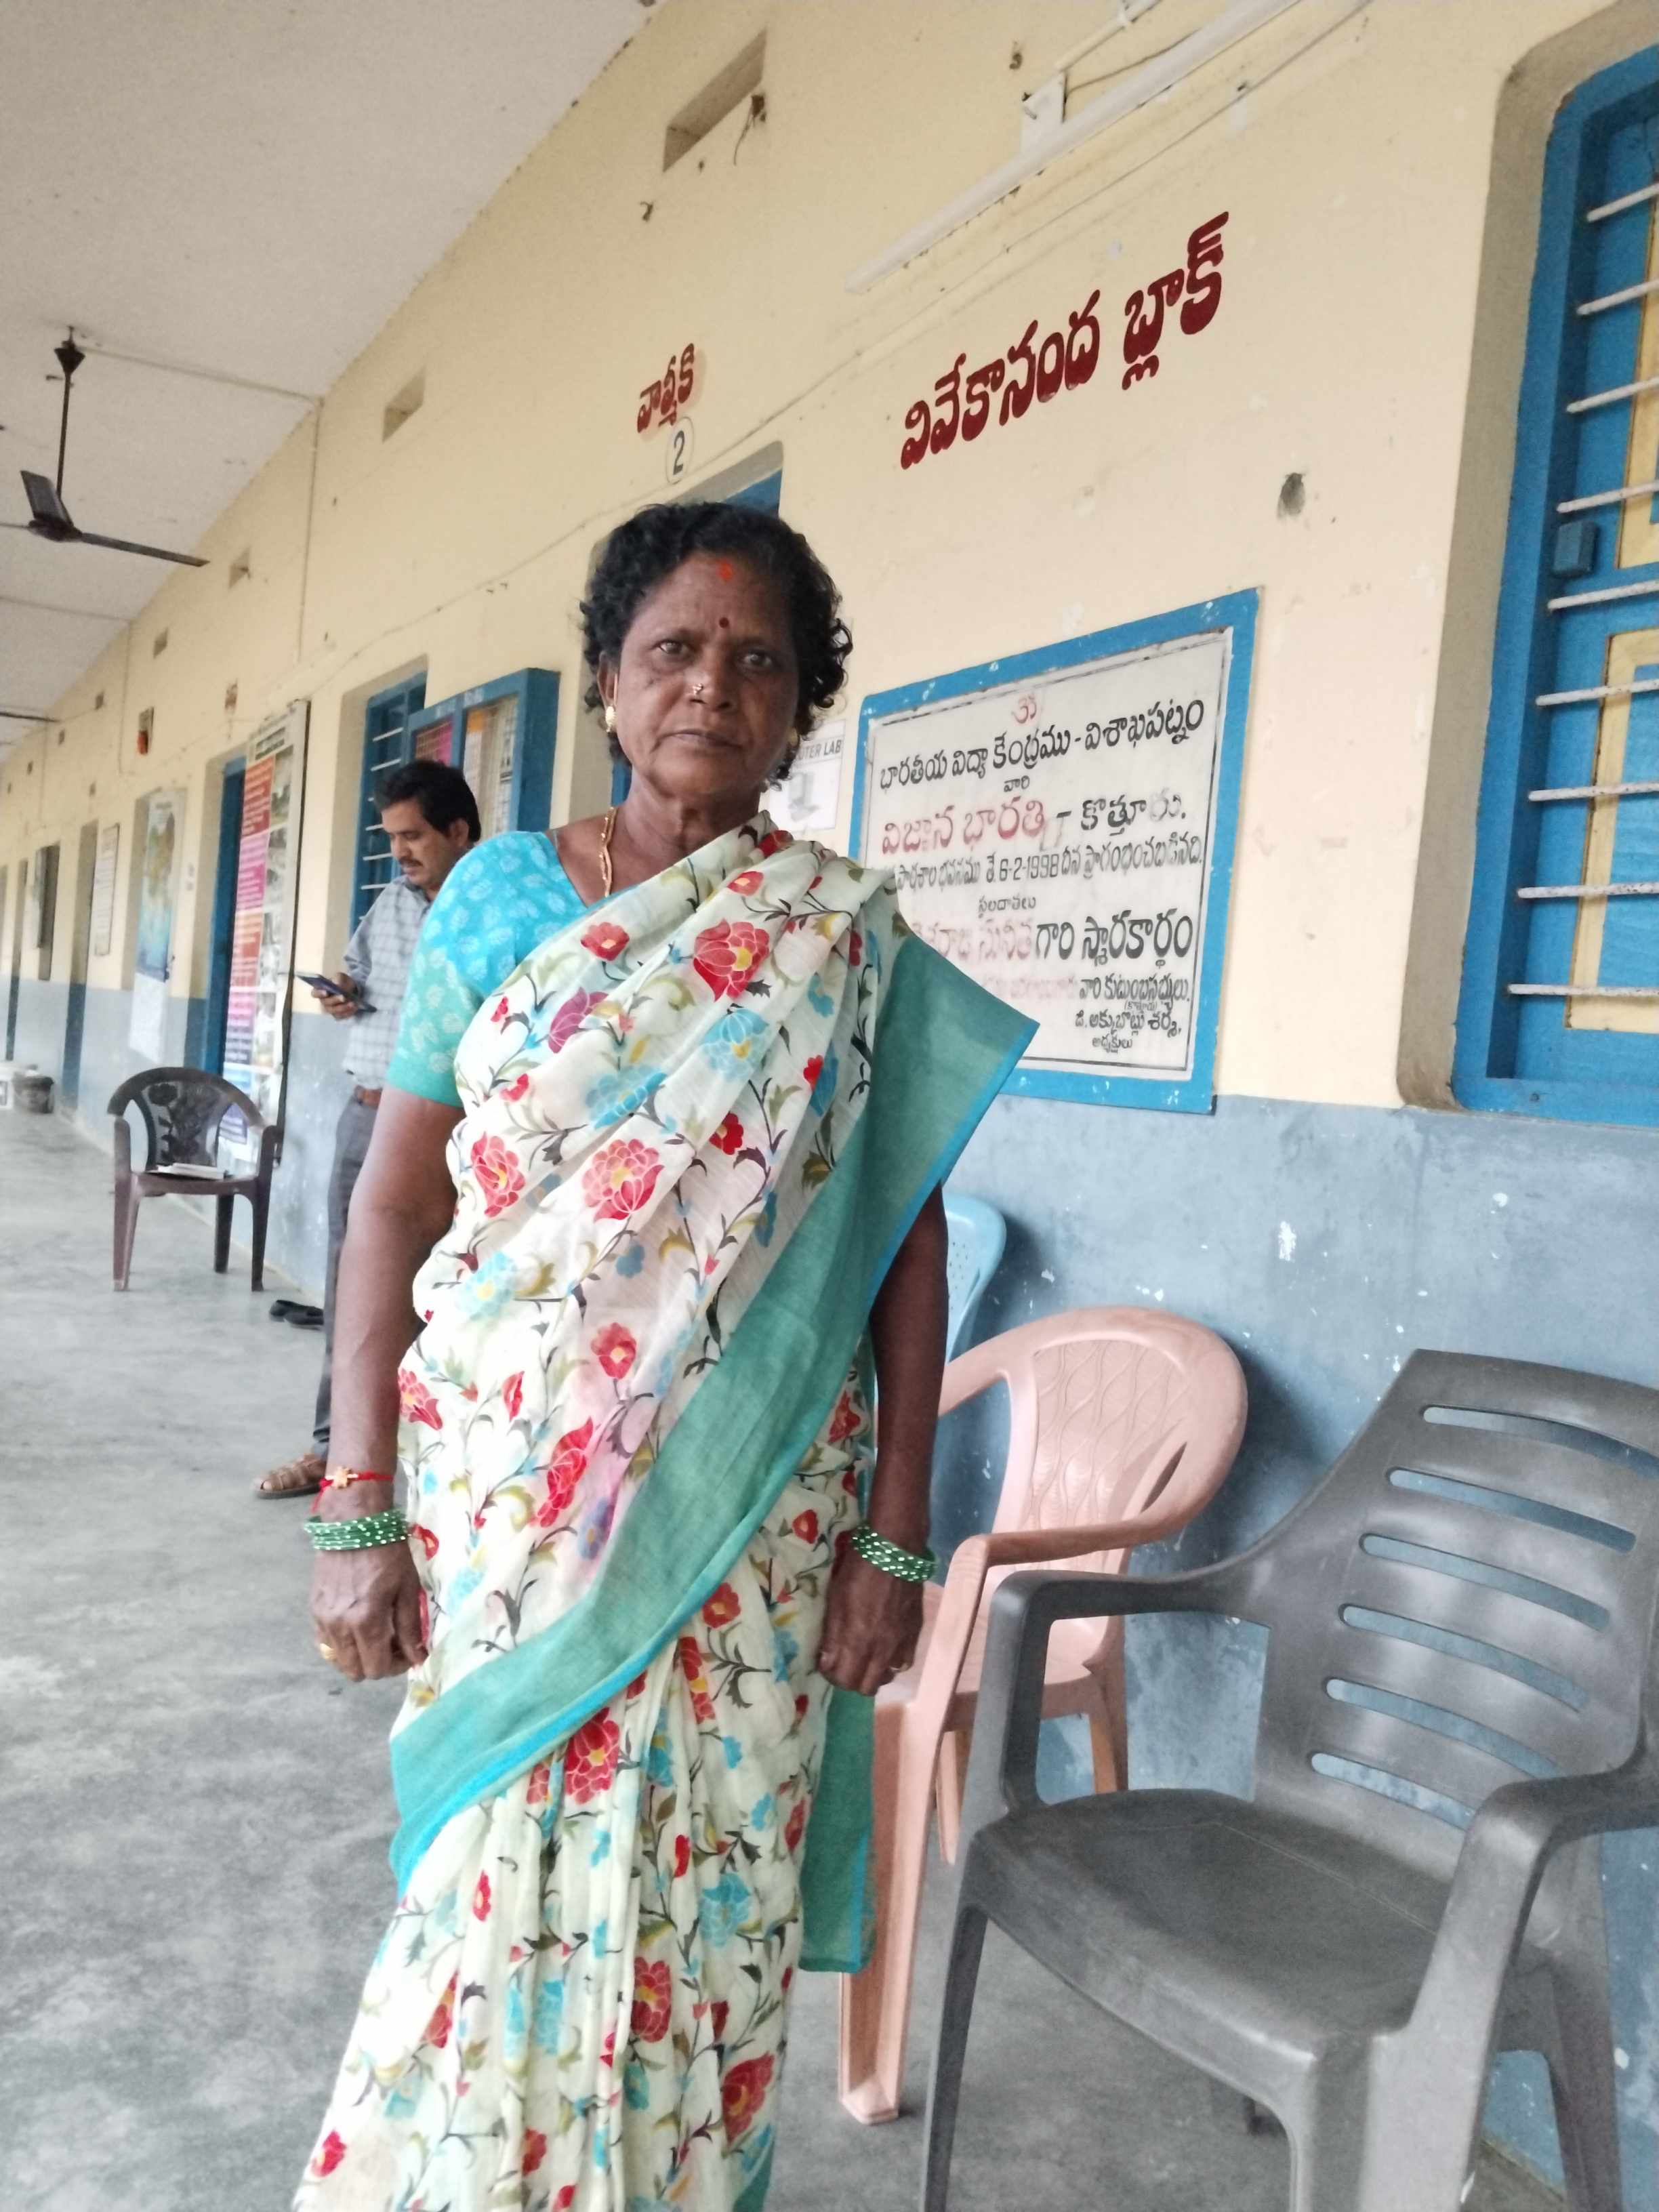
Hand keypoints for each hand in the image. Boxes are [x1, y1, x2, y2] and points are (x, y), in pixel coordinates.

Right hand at [311, 1542, 427, 1680]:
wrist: (353, 1524)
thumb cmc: (388, 1553)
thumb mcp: (407, 1589)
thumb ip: (410, 1628)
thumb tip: (418, 1659)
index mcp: (367, 1622)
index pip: (377, 1668)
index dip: (396, 1666)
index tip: (407, 1652)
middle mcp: (340, 1627)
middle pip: (355, 1671)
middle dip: (376, 1664)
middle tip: (391, 1645)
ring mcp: (323, 1620)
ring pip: (338, 1660)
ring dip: (357, 1656)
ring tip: (374, 1636)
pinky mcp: (314, 1610)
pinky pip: (325, 1643)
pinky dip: (341, 1645)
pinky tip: (355, 1628)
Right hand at [314, 972, 361, 1021]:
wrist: (351, 989)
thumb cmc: (342, 982)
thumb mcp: (341, 977)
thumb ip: (338, 979)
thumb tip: (337, 984)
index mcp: (320, 990)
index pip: (315, 993)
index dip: (319, 993)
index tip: (326, 992)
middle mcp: (323, 1001)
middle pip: (326, 1003)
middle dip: (335, 1000)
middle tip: (343, 997)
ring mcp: (329, 1008)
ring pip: (333, 1011)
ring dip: (343, 1007)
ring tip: (352, 1003)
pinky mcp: (337, 1014)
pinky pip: (341, 1015)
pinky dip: (348, 1012)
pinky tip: (354, 1007)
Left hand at [818, 1549, 923, 1696]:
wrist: (895, 1550)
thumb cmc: (858, 1570)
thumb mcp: (836, 1600)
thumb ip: (832, 1636)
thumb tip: (826, 1664)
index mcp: (858, 1641)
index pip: (844, 1681)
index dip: (832, 1676)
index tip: (827, 1663)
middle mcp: (882, 1650)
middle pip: (866, 1687)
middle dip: (852, 1679)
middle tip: (844, 1662)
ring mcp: (902, 1643)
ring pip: (886, 1677)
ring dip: (873, 1672)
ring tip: (865, 1656)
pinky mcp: (915, 1633)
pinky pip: (905, 1663)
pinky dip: (892, 1662)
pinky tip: (886, 1648)